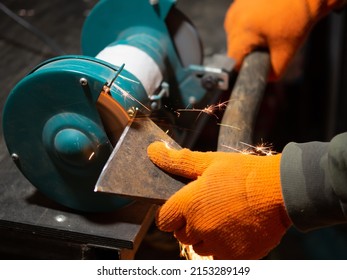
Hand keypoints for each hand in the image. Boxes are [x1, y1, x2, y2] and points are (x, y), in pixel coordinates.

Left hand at [147, 142, 291, 258]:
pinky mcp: (234, 257)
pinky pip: (218, 257)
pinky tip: (235, 230)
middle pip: (181, 234)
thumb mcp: (209, 162)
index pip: (163, 219)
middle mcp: (199, 228)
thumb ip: (178, 161)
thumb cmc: (243, 173)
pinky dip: (223, 248)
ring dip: (206, 236)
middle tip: (209, 208)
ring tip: (224, 218)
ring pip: (199, 247)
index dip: (172, 213)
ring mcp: (217, 245)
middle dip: (189, 223)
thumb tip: (153, 151)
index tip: (185, 206)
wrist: (280, 191)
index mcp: (188, 204)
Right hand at [224, 0, 339, 79]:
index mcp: (240, 32)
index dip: (245, 67)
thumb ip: (272, 73)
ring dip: (250, 37)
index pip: (233, 62)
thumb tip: (261, 80)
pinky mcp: (238, 3)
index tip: (258, 61)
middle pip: (235, 48)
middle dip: (250, 50)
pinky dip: (252, 25)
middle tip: (271, 41)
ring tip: (270, 28)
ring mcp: (234, 10)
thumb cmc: (297, 19)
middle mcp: (232, 20)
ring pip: (237, 36)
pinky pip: (240, 23)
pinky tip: (266, 18)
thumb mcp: (286, 53)